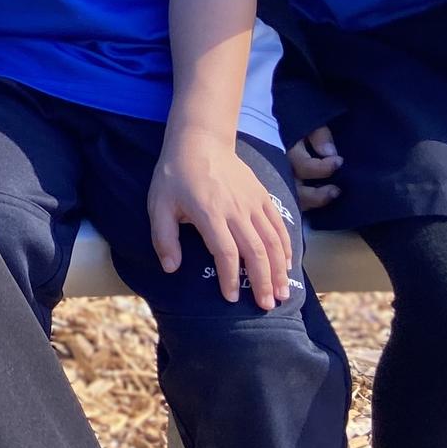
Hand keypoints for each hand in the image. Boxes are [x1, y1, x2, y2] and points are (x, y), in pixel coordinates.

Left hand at [148, 132, 294, 310]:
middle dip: (263, 282)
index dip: (230, 278)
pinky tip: (288, 265)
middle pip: (256, 252)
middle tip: (267, 306)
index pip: (225, 253)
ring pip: (273, 241)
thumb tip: (170, 268)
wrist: (200, 141)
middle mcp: (236, 210)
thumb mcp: (158, 204)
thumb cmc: (175, 175)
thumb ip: (164, 237)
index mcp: (210, 213)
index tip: (231, 298)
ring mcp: (253, 203)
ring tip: (282, 293)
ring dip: (280, 269)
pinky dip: (286, 247)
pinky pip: (279, 226)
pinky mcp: (263, 196)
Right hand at [287, 124, 341, 212]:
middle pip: (295, 189)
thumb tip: (329, 153)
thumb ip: (318, 135)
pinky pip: (291, 200)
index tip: (339, 161)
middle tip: (336, 191)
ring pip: (292, 198)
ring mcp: (279, 178)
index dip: (323, 168)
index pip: (303, 167)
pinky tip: (320, 202)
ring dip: (313, 201)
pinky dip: (307, 204)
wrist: (274, 118)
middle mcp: (280, 167)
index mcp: (285, 150)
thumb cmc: (295, 120)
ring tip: (333, 195)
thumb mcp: (308, 120)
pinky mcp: (281, 184)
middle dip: (317, 195)